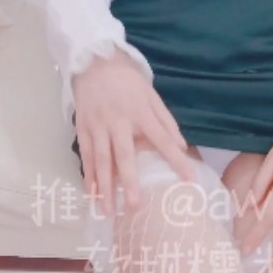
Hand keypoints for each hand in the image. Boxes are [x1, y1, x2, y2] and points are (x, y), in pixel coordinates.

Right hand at [72, 49, 195, 215]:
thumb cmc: (128, 82)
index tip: (189, 180)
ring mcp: (97, 126)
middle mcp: (118, 121)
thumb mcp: (152, 96)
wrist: (94, 61)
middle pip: (124, 155)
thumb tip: (182, 147)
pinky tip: (92, 194)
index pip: (163, 140)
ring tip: (108, 211)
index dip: (177, 161)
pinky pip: (86, 157)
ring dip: (104, 187)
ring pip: (101, 161)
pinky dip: (89, 177)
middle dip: (129, 182)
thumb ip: (166, 121)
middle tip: (134, 206)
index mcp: (140, 113)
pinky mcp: (83, 129)